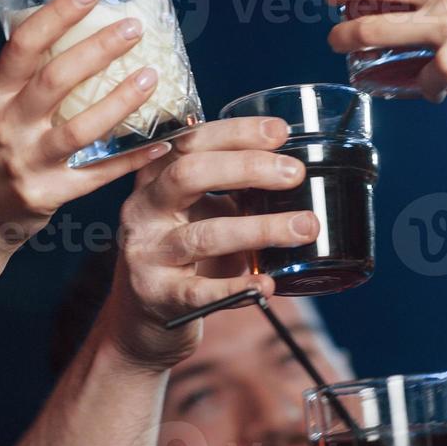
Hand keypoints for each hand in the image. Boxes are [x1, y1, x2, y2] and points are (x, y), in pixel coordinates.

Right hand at [0, 0, 171, 260]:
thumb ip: (29, 78)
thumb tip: (81, 31)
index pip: (24, 44)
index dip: (58, 13)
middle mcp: (8, 125)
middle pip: (57, 79)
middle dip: (100, 49)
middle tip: (135, 29)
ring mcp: (28, 162)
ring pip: (82, 128)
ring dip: (122, 101)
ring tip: (152, 77)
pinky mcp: (49, 194)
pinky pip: (99, 173)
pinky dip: (133, 158)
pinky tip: (162, 140)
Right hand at [99, 117, 320, 369]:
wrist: (142, 314)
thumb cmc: (181, 252)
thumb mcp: (197, 210)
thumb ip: (231, 189)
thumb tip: (292, 170)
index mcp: (155, 177)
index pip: (191, 141)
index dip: (235, 132)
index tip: (280, 132)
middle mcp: (144, 209)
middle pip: (188, 174)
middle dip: (247, 168)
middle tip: (294, 173)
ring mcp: (147, 253)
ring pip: (203, 235)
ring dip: (260, 229)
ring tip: (304, 227)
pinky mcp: (157, 295)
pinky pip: (199, 291)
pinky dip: (237, 288)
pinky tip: (266, 284)